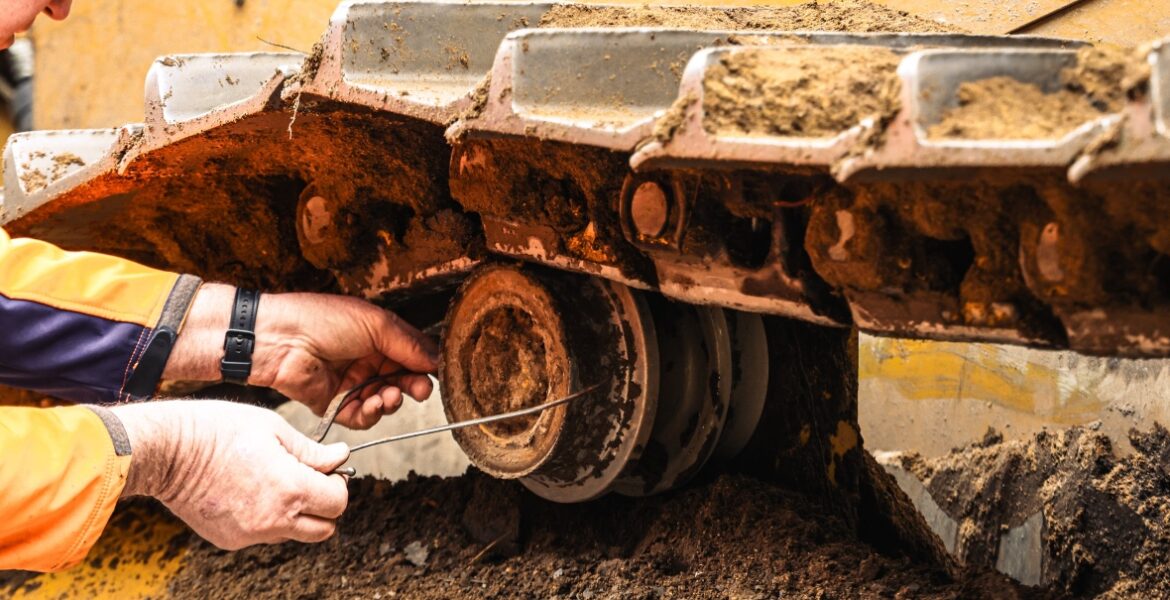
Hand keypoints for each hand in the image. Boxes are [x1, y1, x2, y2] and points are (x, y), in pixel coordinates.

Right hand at [111, 400, 349, 549]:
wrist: (167, 451)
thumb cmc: (218, 431)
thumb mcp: (274, 429)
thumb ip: (312, 450)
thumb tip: (340, 456)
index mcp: (290, 489)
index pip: (338, 503)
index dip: (337, 484)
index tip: (326, 470)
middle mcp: (273, 520)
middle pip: (323, 529)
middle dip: (323, 506)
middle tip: (308, 480)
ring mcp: (250, 534)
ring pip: (293, 534)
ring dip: (295, 514)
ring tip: (273, 482)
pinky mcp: (229, 541)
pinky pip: (262, 535)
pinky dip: (266, 519)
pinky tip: (248, 492)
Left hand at [164, 284, 438, 428]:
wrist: (279, 340)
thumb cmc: (322, 320)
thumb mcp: (375, 324)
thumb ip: (409, 344)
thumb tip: (436, 361)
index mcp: (377, 335)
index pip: (410, 354)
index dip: (423, 366)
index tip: (433, 374)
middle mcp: (366, 358)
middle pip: (401, 379)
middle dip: (412, 386)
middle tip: (418, 391)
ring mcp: (350, 381)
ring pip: (384, 400)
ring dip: (391, 401)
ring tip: (388, 397)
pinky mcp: (334, 403)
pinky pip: (360, 416)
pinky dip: (369, 414)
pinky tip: (370, 405)